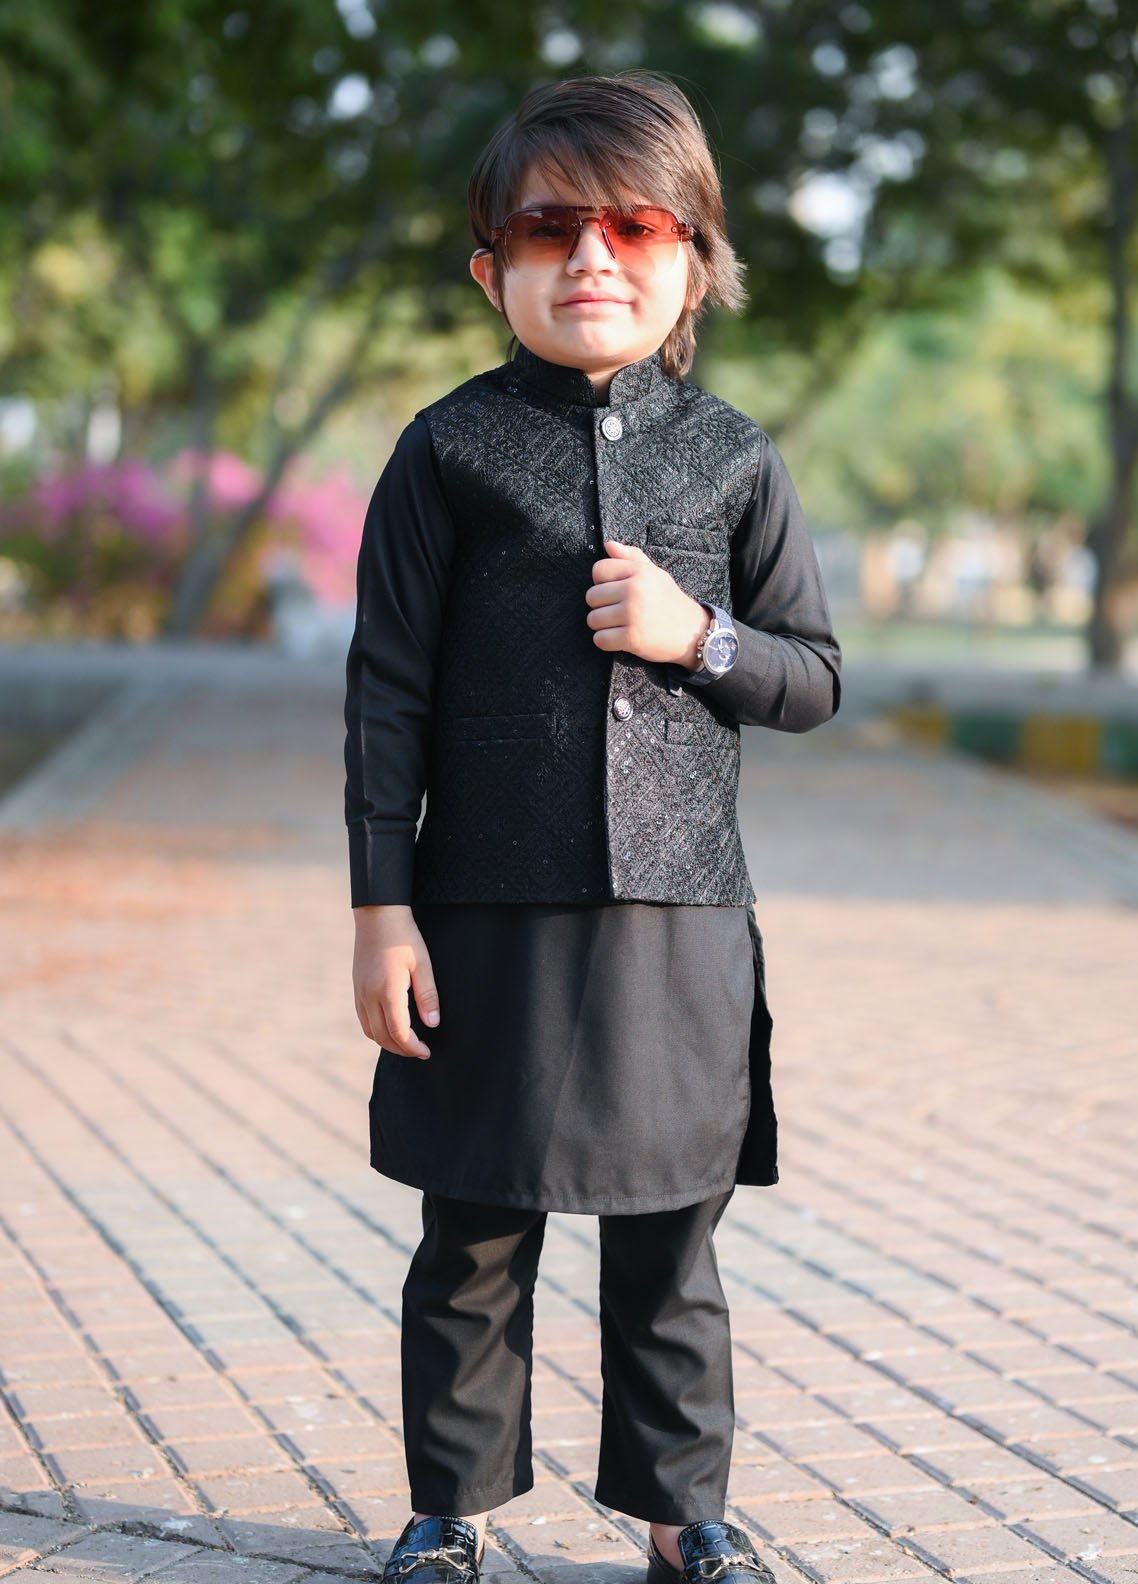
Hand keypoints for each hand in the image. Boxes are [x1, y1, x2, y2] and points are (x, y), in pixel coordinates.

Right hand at [352, 904, 439, 1058]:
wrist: (378, 915)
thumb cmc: (404, 937)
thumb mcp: (423, 964)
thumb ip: (427, 995)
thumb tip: (432, 1024)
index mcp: (387, 991)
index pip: (398, 1032)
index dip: (413, 1047)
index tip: (426, 1052)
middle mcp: (369, 996)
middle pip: (382, 1037)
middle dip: (401, 1049)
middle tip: (419, 1051)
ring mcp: (360, 992)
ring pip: (370, 1031)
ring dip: (387, 1042)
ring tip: (406, 1043)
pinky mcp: (357, 987)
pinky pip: (363, 1019)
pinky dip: (376, 1030)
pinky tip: (390, 1026)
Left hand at [586, 540, 710, 667]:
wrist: (692, 632)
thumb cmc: (669, 601)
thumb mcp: (655, 574)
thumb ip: (631, 557)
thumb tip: (608, 545)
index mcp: (639, 572)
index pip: (599, 570)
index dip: (602, 582)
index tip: (615, 591)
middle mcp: (634, 590)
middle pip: (591, 596)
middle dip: (601, 606)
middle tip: (619, 611)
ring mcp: (632, 614)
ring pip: (592, 619)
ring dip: (603, 625)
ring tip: (620, 624)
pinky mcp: (632, 638)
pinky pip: (600, 639)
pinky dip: (606, 641)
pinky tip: (620, 638)